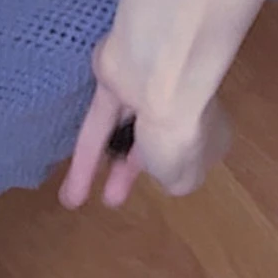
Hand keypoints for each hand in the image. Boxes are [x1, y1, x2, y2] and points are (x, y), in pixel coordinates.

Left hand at [57, 33, 231, 208]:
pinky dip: (83, 155)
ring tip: (74, 201)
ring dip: (100, 164)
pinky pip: (97, 123)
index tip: (158, 185)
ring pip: (119, 132)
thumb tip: (163, 172)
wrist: (158, 76)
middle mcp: (178, 105)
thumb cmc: (182, 131)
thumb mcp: (185, 178)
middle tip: (111, 200)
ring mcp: (144, 88)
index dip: (172, 170)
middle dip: (130, 171)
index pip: (190, 152)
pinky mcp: (113, 78)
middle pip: (151, 142)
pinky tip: (69, 183)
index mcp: (208, 131)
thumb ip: (173, 179)